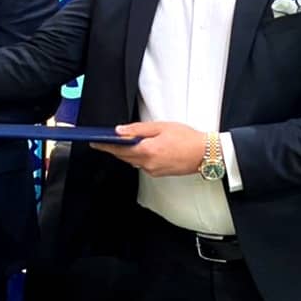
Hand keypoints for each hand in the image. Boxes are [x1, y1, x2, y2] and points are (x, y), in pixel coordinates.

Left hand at [90, 121, 205, 177]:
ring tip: (119, 143)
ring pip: (133, 161)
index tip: (95, 142)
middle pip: (124, 157)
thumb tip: (120, 131)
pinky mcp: (158, 173)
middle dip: (113, 149)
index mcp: (147, 150)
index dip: (105, 145)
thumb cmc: (187, 138)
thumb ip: (138, 129)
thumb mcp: (161, 126)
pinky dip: (137, 157)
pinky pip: (142, 165)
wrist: (205, 154)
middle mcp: (148, 164)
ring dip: (125, 153)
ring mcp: (153, 170)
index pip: (119, 149)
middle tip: (101, 142)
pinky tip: (138, 149)